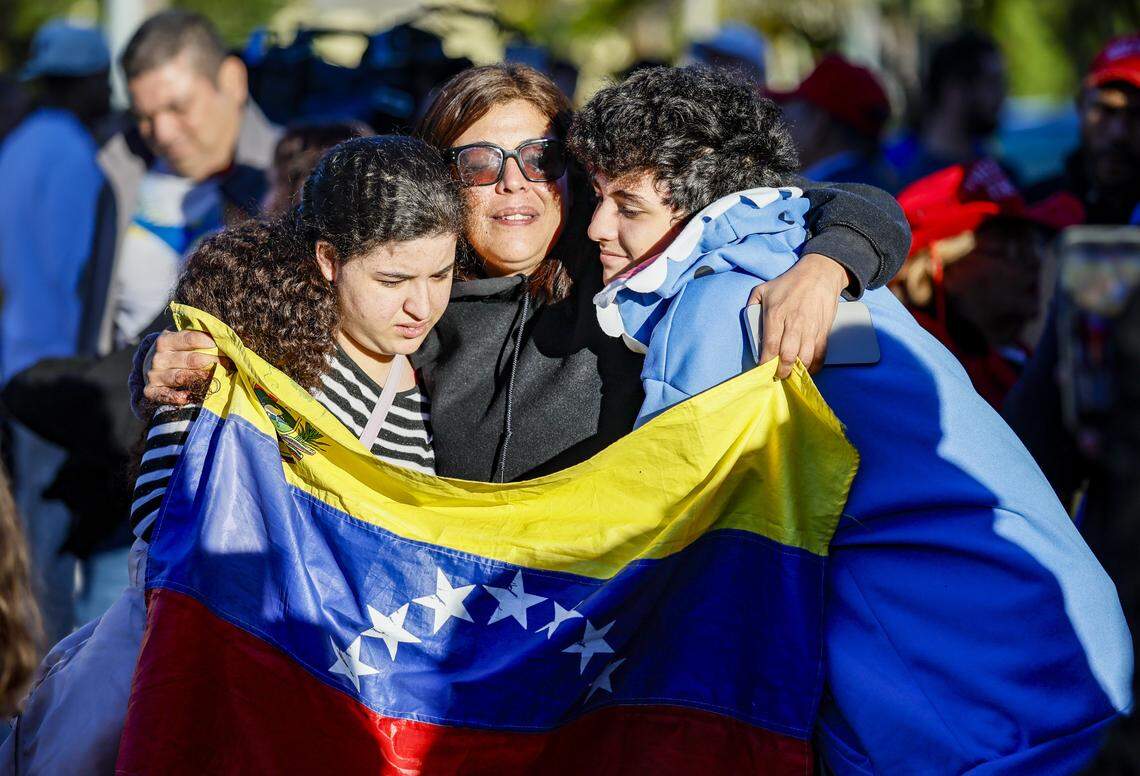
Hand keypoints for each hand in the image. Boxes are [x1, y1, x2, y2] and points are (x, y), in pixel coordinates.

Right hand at [143, 329, 219, 404]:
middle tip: (228, 362)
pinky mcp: (151, 391)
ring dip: (201, 378)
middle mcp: (158, 358)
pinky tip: (190, 396)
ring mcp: (154, 375)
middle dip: (212, 361)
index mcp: (165, 341)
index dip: (207, 341)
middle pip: (190, 359)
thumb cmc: (173, 351)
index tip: (222, 344)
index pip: (188, 339)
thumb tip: (220, 333)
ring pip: (181, 377)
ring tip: (217, 377)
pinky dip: (177, 397)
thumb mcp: (178, 339)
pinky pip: (165, 395)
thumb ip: (194, 335)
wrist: (148, 368)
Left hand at [750, 253, 848, 378]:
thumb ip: (752, 304)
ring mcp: (811, 328)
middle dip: (782, 371)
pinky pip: (820, 355)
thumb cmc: (791, 282)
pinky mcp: (824, 330)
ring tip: (791, 374)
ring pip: (805, 358)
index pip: (769, 345)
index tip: (763, 370)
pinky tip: (808, 369)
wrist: (820, 273)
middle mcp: (794, 323)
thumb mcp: (764, 288)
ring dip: (798, 371)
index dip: (766, 362)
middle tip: (778, 375)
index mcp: (776, 314)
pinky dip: (815, 366)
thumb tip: (746, 318)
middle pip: (788, 356)